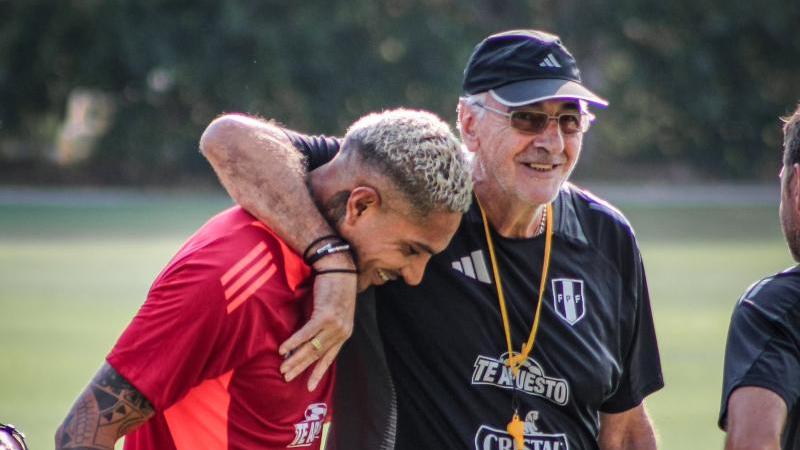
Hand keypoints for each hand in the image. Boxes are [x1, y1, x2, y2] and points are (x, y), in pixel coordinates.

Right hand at [279, 266, 356, 390]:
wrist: (339, 268)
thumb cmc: (332, 287)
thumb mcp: (329, 310)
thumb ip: (319, 325)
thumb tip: (303, 337)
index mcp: (343, 333)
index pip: (330, 358)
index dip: (318, 372)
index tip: (309, 387)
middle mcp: (341, 332)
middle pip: (318, 355)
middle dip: (301, 368)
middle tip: (287, 378)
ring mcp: (334, 325)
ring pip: (312, 347)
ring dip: (295, 359)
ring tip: (282, 368)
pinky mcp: (325, 316)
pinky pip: (307, 334)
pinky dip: (294, 342)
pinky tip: (283, 349)